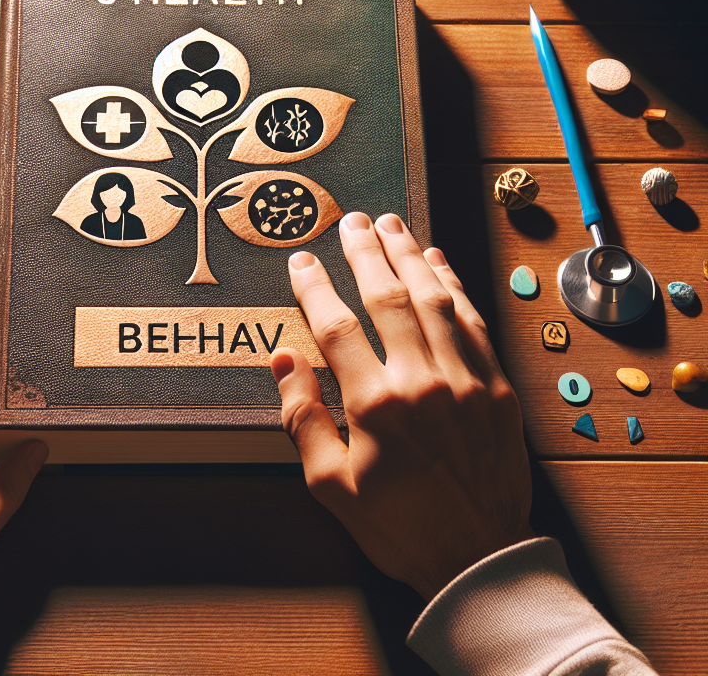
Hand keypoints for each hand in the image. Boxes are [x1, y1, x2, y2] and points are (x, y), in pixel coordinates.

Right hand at [271, 213, 532, 601]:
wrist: (479, 559)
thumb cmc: (397, 526)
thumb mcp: (330, 486)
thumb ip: (301, 419)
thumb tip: (283, 360)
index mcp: (375, 405)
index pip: (335, 327)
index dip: (314, 287)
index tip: (301, 259)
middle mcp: (422, 381)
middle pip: (387, 297)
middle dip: (365, 253)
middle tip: (351, 221)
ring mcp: (466, 380)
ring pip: (433, 299)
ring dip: (410, 255)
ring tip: (391, 223)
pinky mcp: (498, 388)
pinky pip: (473, 323)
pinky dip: (455, 287)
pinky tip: (439, 262)